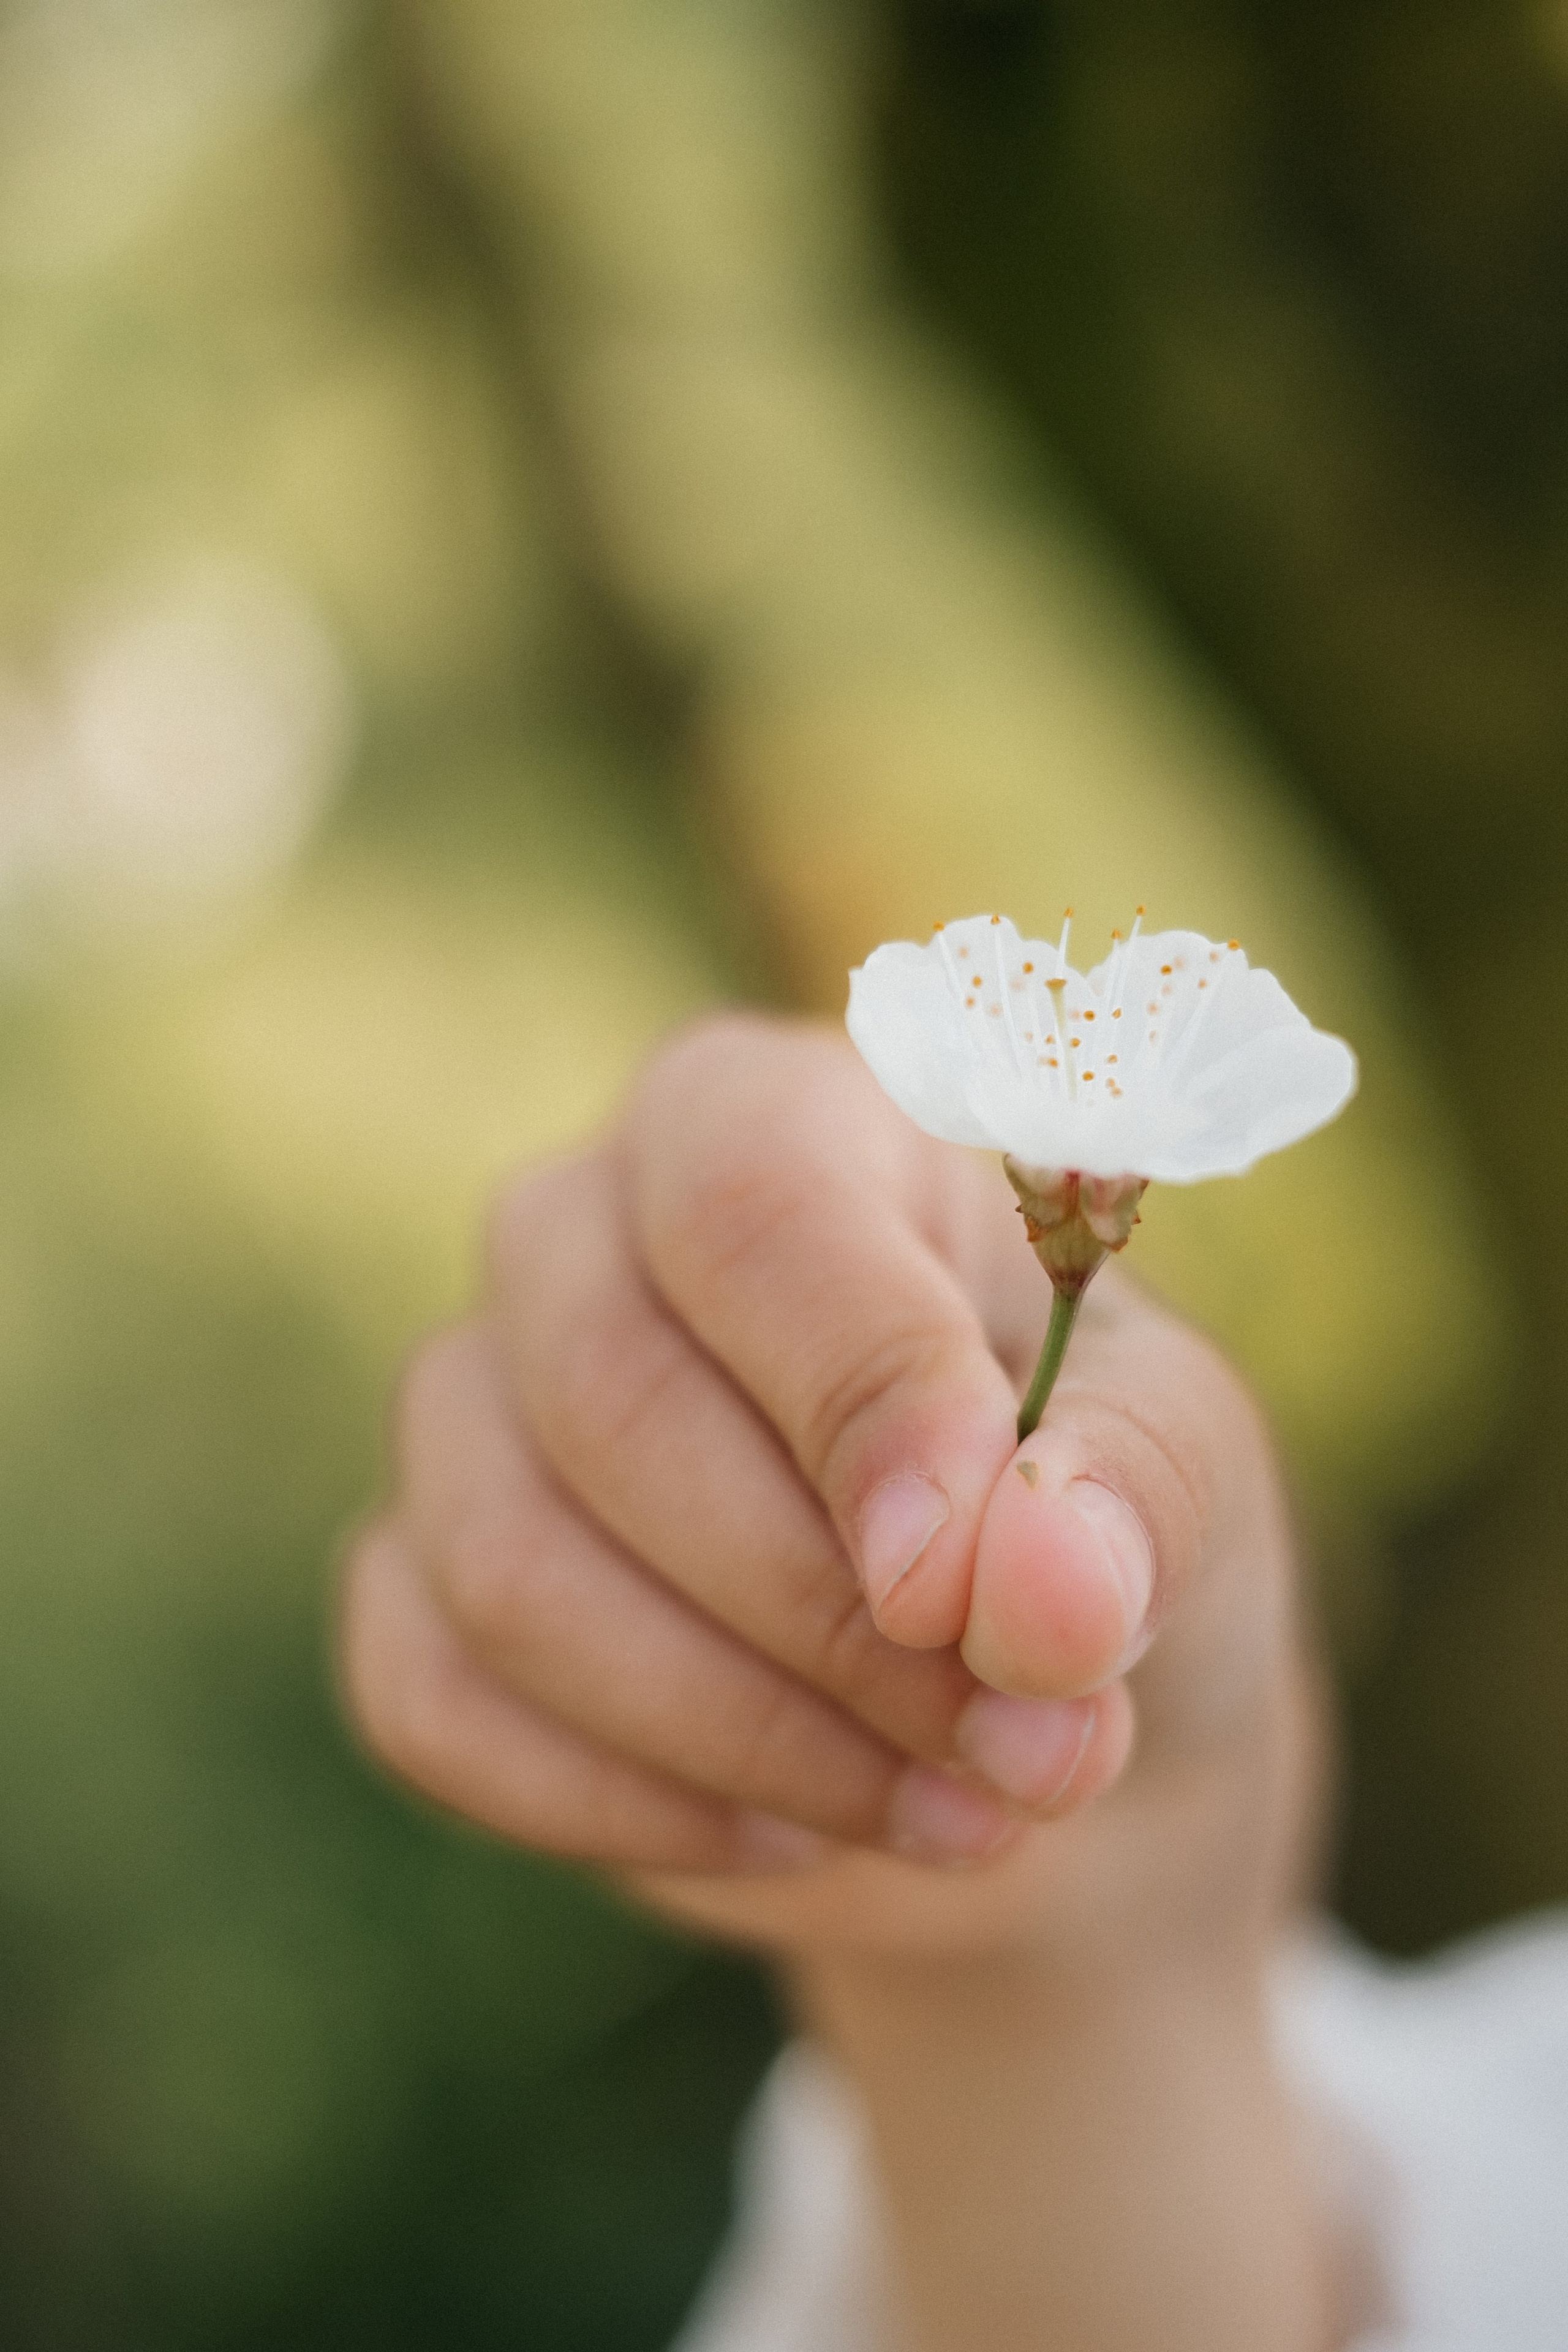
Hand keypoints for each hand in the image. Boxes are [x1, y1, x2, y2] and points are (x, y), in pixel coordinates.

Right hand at [340, 1015, 1322, 1970]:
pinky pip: (428, 1694)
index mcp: (787, 1117)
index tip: (968, 1593)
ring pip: (506, 1564)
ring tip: (954, 1813)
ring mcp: (474, 1398)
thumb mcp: (1192, 1478)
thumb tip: (1032, 1595)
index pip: (754, 1203)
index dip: (857, 1395)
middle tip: (1026, 1753)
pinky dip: (622, 1806)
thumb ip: (1136, 1500)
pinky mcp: (421, 1578)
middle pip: (610, 1394)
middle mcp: (592, 1223)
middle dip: (825, 1618)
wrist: (1025, 1714)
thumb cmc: (1109, 1522)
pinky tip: (786, 1836)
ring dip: (744, 1736)